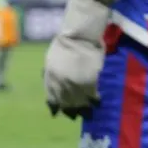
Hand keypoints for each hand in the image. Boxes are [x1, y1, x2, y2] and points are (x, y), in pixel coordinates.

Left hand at [43, 0, 107, 120]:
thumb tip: (52, 91)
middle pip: (66, 102)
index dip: (58, 105)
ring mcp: (75, 83)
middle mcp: (61, 82)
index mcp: (50, 77)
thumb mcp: (51, 60)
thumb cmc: (64, 44)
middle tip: (77, 112)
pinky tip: (97, 99)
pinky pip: (92, 96)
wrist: (80, 35)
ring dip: (83, 106)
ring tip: (88, 109)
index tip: (63, 109)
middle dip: (71, 107)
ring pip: (79, 101)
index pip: (53, 98)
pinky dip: (94, 99)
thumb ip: (51, 76)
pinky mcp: (89, 81)